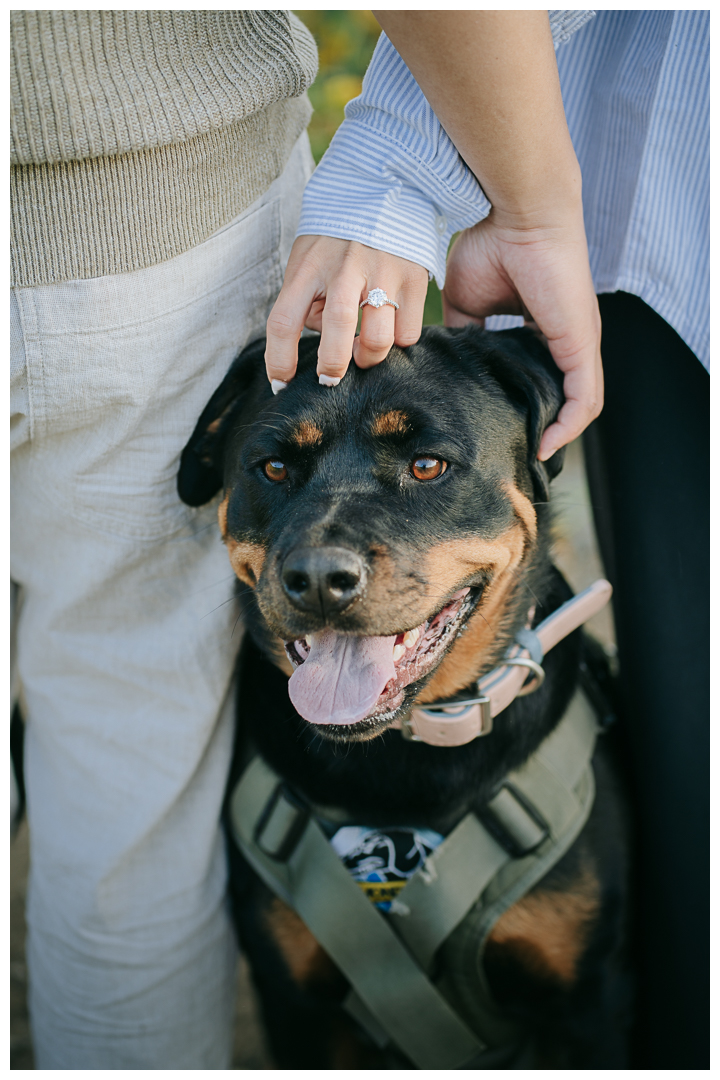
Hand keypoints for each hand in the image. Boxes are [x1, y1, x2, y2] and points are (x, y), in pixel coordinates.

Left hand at [265, 235, 427, 387]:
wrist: (386, 190)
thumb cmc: (338, 238)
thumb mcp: (308, 259)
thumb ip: (309, 301)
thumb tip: (329, 342)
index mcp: (309, 266)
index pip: (284, 321)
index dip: (279, 360)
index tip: (281, 384)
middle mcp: (344, 268)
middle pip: (336, 332)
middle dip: (331, 367)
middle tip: (329, 380)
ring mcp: (383, 273)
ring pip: (379, 340)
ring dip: (368, 358)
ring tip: (362, 351)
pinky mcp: (414, 279)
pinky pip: (407, 334)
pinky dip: (397, 342)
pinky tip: (390, 329)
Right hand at [443, 206, 602, 459]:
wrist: (513, 213)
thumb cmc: (492, 242)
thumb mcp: (465, 302)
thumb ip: (463, 334)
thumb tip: (447, 363)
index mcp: (544, 327)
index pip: (544, 376)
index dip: (529, 404)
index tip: (502, 426)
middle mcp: (569, 337)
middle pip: (566, 396)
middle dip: (546, 427)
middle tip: (519, 451)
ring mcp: (579, 341)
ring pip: (582, 404)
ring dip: (560, 433)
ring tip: (533, 455)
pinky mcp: (581, 343)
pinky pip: (585, 398)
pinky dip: (570, 425)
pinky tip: (548, 444)